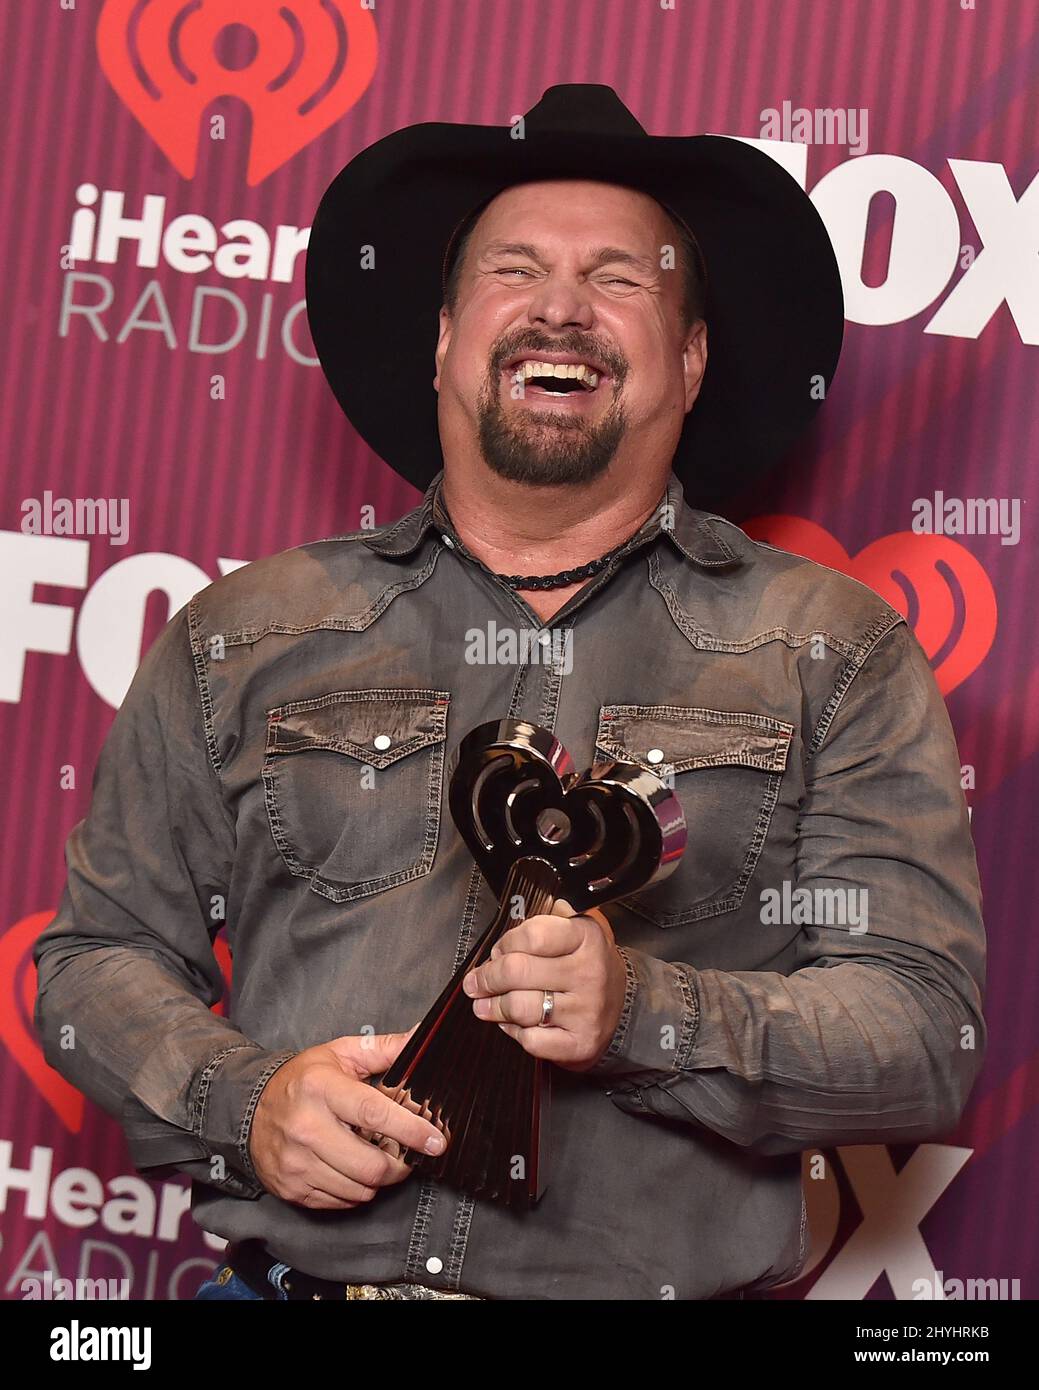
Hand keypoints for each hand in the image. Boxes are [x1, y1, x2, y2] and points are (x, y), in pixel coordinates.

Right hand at [248, 1028, 445, 1209]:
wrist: (248, 1109)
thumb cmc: (302, 1080)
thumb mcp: (339, 1054)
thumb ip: (383, 1049)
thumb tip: (419, 1037)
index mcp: (321, 1088)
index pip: (373, 1114)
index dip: (411, 1130)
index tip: (436, 1141)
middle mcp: (306, 1127)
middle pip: (370, 1165)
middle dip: (400, 1165)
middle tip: (407, 1154)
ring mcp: (297, 1162)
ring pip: (359, 1189)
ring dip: (379, 1179)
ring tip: (377, 1158)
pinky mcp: (293, 1188)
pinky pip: (341, 1202)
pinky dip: (357, 1190)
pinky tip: (353, 1169)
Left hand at [462, 900, 626, 1069]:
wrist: (623, 1009)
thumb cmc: (587, 967)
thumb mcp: (575, 933)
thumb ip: (543, 922)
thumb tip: (506, 928)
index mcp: (587, 937)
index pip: (533, 935)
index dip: (506, 944)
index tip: (497, 952)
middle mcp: (589, 973)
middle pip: (517, 971)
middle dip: (487, 977)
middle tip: (476, 982)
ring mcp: (586, 1011)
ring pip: (519, 1007)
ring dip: (493, 1007)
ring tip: (484, 1004)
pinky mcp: (580, 1043)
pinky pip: (531, 1040)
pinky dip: (513, 1032)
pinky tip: (512, 1024)